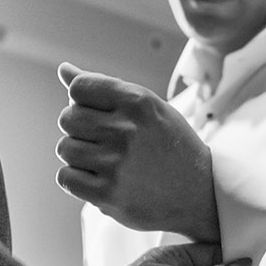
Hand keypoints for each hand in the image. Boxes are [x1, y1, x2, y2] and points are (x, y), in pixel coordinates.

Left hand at [56, 62, 218, 239]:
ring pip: (65, 148)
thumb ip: (106, 87)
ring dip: (78, 155)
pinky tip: (99, 178)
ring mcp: (117, 164)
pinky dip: (76, 179)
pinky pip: (65, 177)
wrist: (201, 194)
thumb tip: (64, 70)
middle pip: (67, 118)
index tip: (100, 114)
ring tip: (105, 161)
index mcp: (139, 102)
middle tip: (104, 140)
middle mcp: (127, 130)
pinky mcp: (108, 195)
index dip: (83, 101)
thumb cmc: (172, 146)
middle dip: (79, 128)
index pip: (79, 88)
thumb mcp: (150, 108)